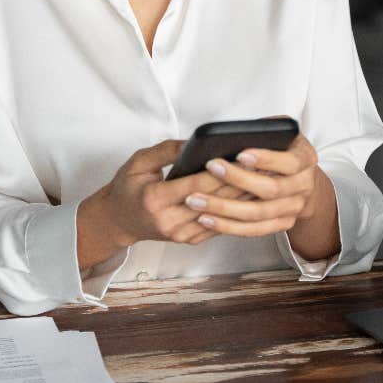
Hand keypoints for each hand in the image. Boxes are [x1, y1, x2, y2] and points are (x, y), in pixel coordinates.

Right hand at [77, 139, 250, 268]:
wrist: (117, 220)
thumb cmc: (128, 187)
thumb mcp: (139, 162)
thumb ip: (166, 150)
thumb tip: (195, 142)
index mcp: (155, 200)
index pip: (196, 185)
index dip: (221, 172)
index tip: (243, 157)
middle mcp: (169, 221)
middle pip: (214, 202)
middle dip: (241, 183)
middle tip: (265, 166)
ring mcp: (180, 235)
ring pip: (221, 216)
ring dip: (244, 199)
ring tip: (265, 180)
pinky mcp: (188, 240)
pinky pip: (218, 226)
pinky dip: (236, 211)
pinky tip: (251, 197)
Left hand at [181, 134, 320, 236]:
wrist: (302, 178)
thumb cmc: (282, 148)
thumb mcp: (280, 132)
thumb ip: (264, 131)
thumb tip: (232, 133)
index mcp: (306, 158)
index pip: (289, 162)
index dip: (266, 159)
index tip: (240, 153)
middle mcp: (305, 185)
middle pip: (272, 189)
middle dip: (238, 179)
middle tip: (210, 168)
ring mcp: (294, 208)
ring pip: (259, 214)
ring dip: (225, 209)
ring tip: (197, 201)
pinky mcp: (283, 224)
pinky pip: (254, 230)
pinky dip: (228, 226)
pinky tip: (205, 219)